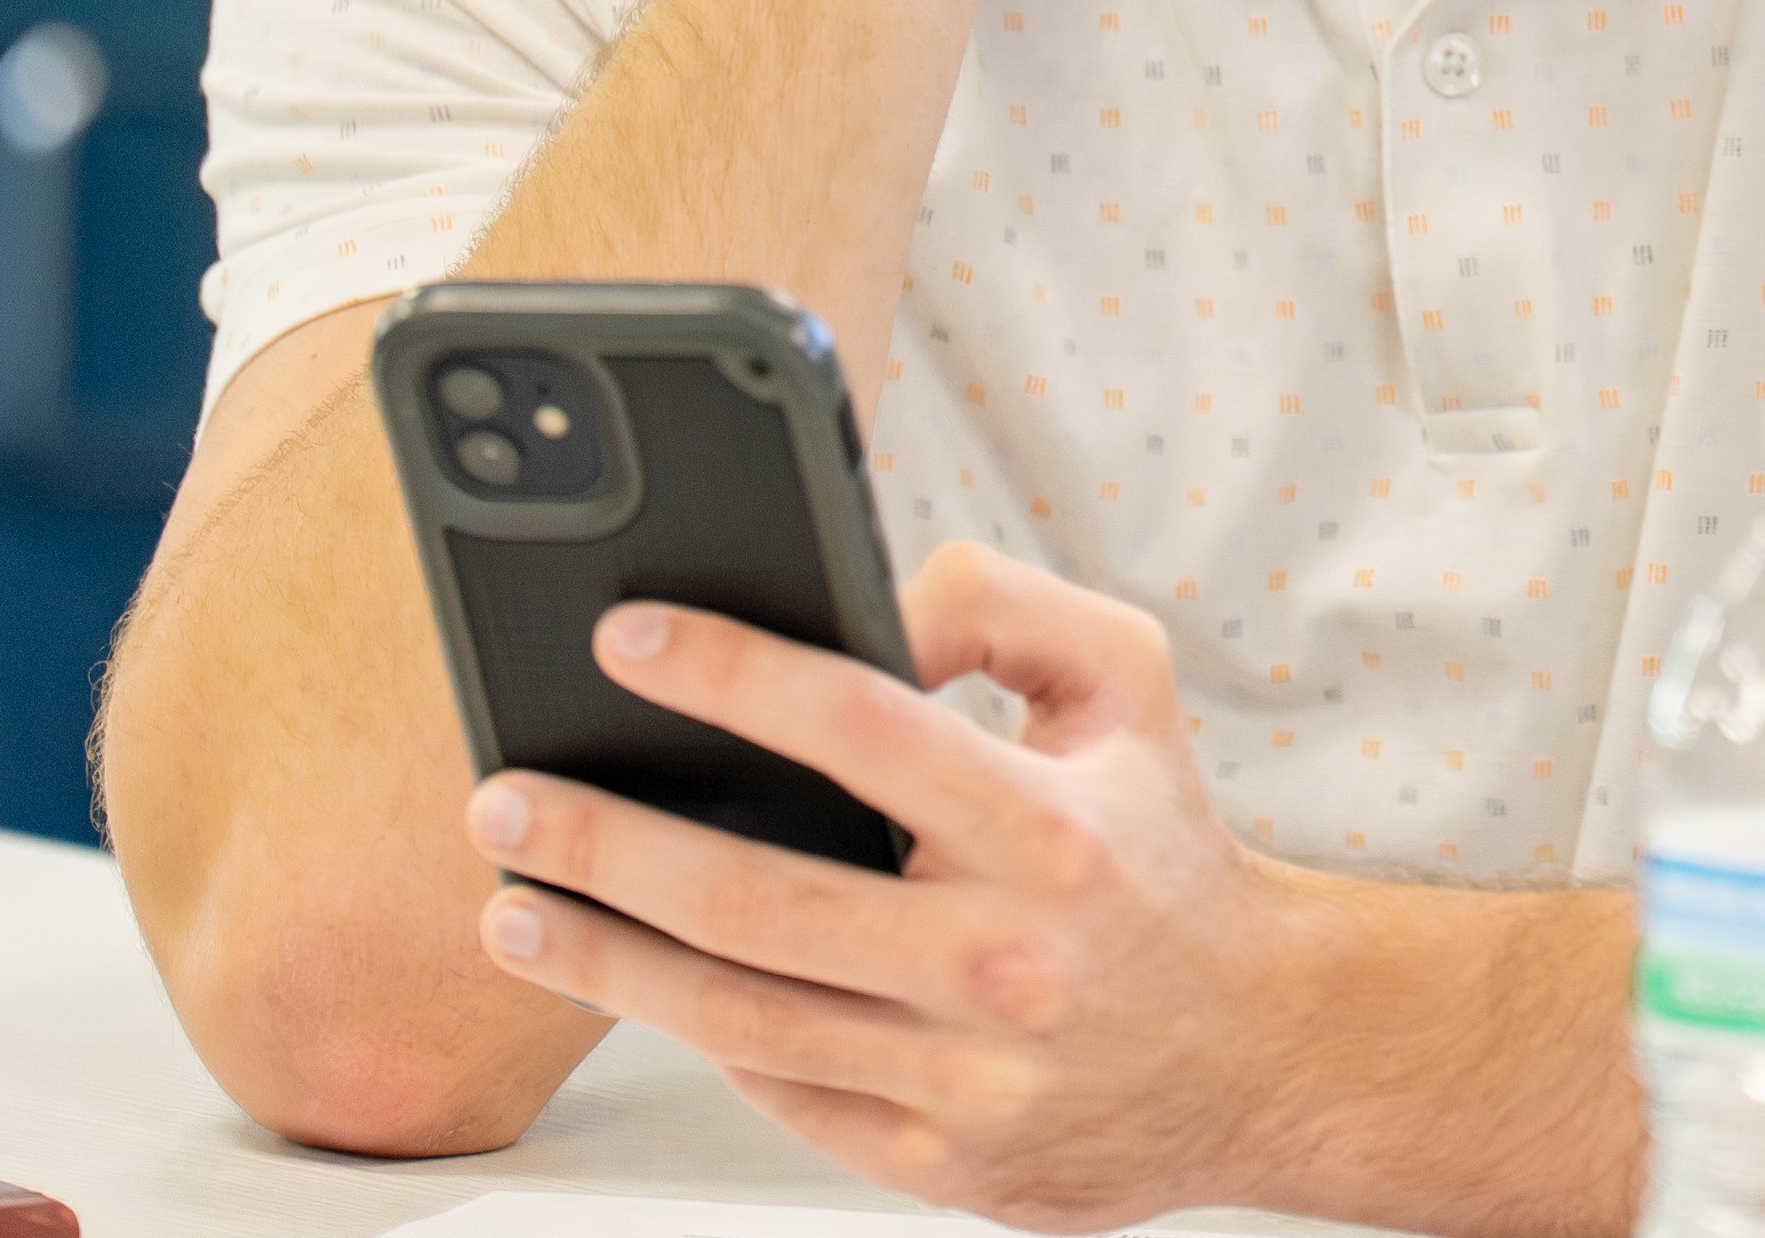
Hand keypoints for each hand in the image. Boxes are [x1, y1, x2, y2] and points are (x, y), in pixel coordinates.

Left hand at [466, 545, 1336, 1229]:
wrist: (1258, 1049)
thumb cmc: (1162, 851)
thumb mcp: (1122, 682)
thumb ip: (997, 605)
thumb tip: (860, 607)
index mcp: (1048, 825)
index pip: (859, 725)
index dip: (728, 672)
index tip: (623, 639)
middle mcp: (1005, 957)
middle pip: (756, 896)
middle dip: (604, 841)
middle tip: (505, 799)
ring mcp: (967, 1075)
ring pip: (738, 1014)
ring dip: (603, 959)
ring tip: (516, 907)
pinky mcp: (940, 1159)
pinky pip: (782, 1092)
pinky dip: (695, 1034)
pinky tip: (631, 982)